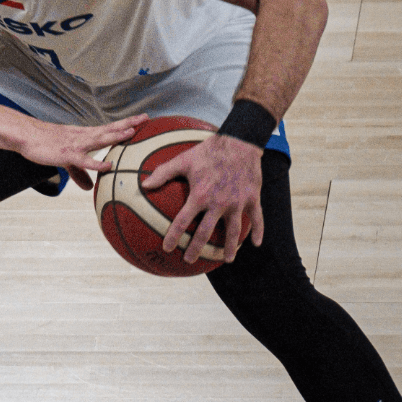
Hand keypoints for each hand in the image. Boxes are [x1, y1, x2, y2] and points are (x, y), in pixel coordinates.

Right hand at [18, 114, 147, 189]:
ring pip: (100, 139)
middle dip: (128, 124)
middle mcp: (84, 136)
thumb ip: (79, 173)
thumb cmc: (46, 145)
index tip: (142, 119)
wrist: (27, 136)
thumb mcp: (66, 160)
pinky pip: (85, 160)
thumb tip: (88, 188)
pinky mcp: (67, 154)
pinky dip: (97, 164)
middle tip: (146, 118)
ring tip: (132, 133)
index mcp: (85, 135)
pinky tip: (108, 166)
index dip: (126, 123)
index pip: (109, 127)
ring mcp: (77, 144)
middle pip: (110, 129)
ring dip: (116, 136)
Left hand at [141, 133, 264, 263]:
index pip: (183, 221)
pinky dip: (258, 231)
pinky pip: (257, 218)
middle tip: (189, 261)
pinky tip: (256, 244)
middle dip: (196, 248)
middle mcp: (218, 203)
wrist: (240, 141)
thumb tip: (143, 184)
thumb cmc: (209, 150)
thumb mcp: (183, 159)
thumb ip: (163, 172)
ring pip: (234, 231)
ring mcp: (237, 202)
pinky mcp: (252, 198)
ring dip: (230, 247)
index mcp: (200, 195)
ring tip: (227, 259)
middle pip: (206, 233)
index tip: (166, 248)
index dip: (173, 236)